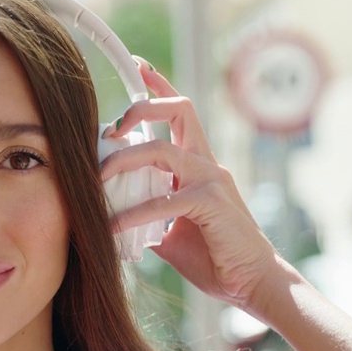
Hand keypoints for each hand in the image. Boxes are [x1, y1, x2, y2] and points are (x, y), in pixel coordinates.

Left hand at [100, 58, 280, 312]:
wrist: (253, 285)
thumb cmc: (215, 259)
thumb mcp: (172, 234)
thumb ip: (148, 217)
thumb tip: (113, 217)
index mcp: (199, 166)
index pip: (179, 114)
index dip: (159, 86)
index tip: (137, 65)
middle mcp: (207, 164)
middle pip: (178, 111)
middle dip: (140, 107)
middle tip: (109, 128)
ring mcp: (212, 181)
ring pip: (164, 149)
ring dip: (125, 160)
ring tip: (98, 179)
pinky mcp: (212, 205)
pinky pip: (166, 199)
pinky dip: (135, 213)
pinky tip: (113, 227)